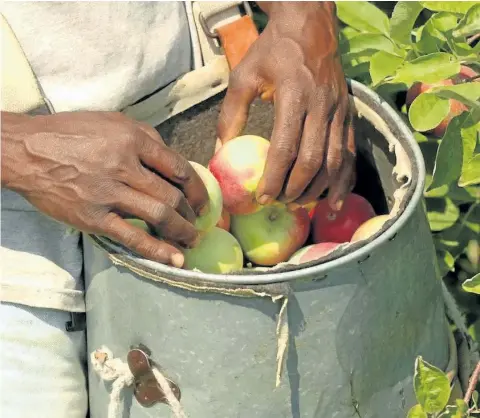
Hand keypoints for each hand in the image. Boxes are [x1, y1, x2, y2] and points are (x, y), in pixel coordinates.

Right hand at [1, 111, 208, 266]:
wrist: (25, 151)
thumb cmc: (70, 133)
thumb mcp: (112, 122)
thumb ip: (145, 138)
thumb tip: (172, 161)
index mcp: (132, 139)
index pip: (178, 167)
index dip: (197, 188)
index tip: (203, 200)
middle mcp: (124, 165)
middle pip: (172, 194)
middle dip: (192, 213)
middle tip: (198, 222)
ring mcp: (109, 193)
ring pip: (159, 215)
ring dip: (182, 232)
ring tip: (192, 241)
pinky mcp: (93, 217)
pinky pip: (132, 236)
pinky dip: (157, 250)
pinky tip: (173, 259)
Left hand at [217, 1, 354, 209]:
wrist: (311, 25)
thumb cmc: (273, 50)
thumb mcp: (245, 75)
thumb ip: (232, 113)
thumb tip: (220, 151)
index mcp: (294, 95)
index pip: (286, 147)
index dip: (274, 177)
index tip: (262, 197)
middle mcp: (322, 106)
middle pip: (312, 161)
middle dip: (294, 189)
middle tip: (278, 203)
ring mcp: (340, 112)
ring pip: (334, 162)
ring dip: (317, 189)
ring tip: (298, 204)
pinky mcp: (349, 116)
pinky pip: (350, 155)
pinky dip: (344, 181)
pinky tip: (334, 201)